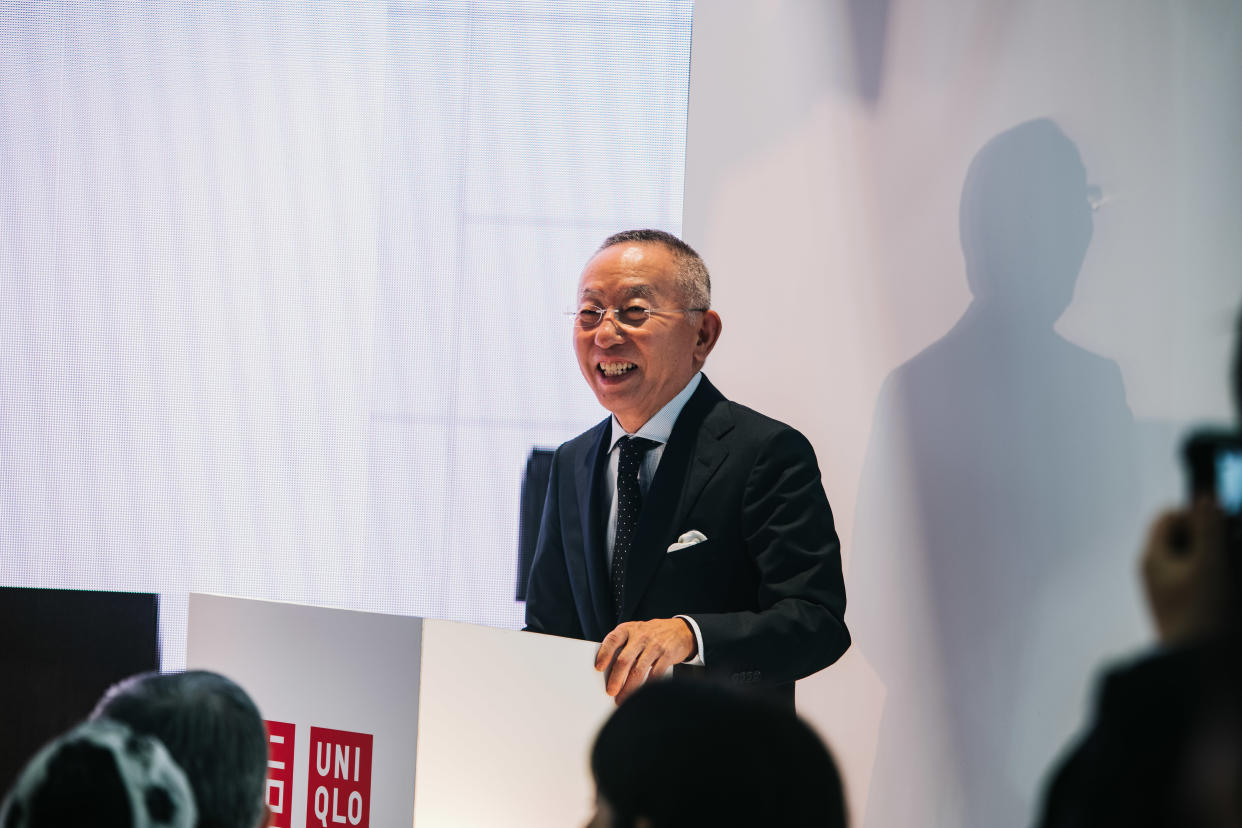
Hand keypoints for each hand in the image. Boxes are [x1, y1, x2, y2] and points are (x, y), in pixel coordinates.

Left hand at [595, 618, 695, 704]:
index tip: (598, 668)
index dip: (604, 654)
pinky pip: (655, 674)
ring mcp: (655, 645)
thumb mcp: (635, 632)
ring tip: (623, 698)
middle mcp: (640, 636)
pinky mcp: (667, 655)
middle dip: (615, 679)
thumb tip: (608, 672)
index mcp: (628, 629)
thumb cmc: (651, 634)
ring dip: (629, 688)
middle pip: (624, 660)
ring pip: (638, 670)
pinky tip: (641, 693)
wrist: (680, 630)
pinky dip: (646, 686)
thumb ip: (622, 646)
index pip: (612, 640)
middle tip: (611, 692)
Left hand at [1140, 499, 1228, 644]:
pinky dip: (1217, 575)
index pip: (1170, 516)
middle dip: (1211, 534)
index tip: (1227, 525)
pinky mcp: (1184, 608)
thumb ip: (1208, 527)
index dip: (1199, 513)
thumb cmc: (1203, 616)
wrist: (1199, 670)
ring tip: (1232, 568)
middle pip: (1183, 536)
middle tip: (1236, 541)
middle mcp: (1155, 572)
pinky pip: (1200, 579)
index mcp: (1152, 557)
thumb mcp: (1210, 564)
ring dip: (1217, 554)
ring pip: (1194, 558)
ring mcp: (1168, 591)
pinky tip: (1230, 585)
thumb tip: (1206, 496)